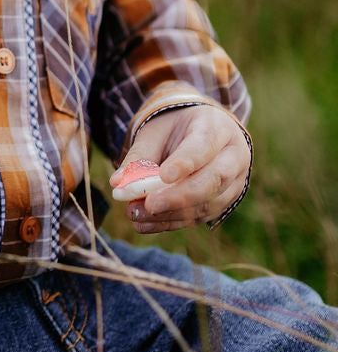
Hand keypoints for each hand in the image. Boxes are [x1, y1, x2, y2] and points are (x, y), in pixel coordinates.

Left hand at [110, 104, 249, 232]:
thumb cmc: (176, 128)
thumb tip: (117, 183)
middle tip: (149, 204)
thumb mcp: (156, 130)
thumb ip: (139, 155)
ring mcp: (234, 182)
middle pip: (213, 179)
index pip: (204, 146)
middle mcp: (234, 156)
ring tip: (136, 214)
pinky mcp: (224, 202)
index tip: (164, 176)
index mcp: (218, 128)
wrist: (200, 133)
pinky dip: (171, 222)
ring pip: (208, 204)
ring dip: (171, 213)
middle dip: (179, 196)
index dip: (185, 163)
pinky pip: (200, 217)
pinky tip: (144, 224)